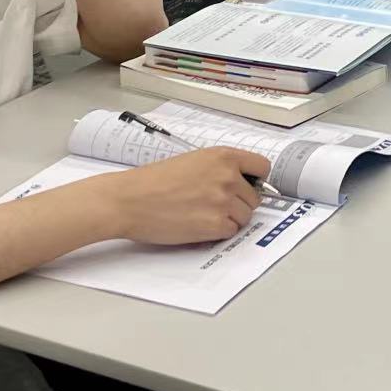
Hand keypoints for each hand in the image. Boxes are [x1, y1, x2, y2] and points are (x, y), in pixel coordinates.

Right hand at [97, 147, 270, 244]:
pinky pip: (231, 231)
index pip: (262, 167)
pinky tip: (199, 225)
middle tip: (213, 206)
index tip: (247, 186)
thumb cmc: (153, 181)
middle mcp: (228, 177)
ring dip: (229, 219)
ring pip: (244, 216)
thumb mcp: (193, 160)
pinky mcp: (215, 224)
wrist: (128, 200)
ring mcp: (223, 201)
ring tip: (202, 215)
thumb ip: (220, 168)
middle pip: (254, 197)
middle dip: (238, 204)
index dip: (255, 180)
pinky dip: (218, 233)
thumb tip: (241, 182)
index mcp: (224, 156)